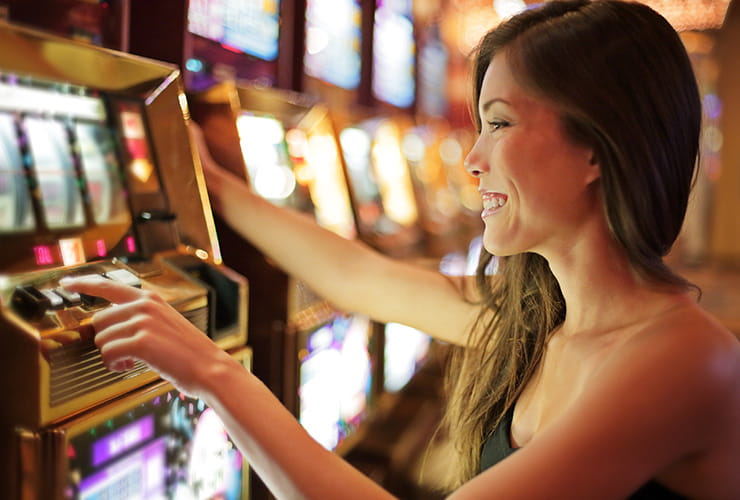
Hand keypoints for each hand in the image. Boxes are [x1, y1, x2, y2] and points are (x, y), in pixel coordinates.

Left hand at [59, 275, 232, 396]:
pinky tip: (129, 367)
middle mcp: (145, 305)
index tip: (67, 284)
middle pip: (99, 320)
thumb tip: (109, 324)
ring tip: (131, 361)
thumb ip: (141, 317)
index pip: (108, 286)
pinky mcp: (141, 341)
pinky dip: (114, 365)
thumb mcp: (166, 323)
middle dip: (107, 340)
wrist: (210, 368)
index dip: (83, 284)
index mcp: (150, 299)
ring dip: (111, 355)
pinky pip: (108, 353)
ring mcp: (143, 322)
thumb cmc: (190, 352)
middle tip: (124, 352)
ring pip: (101, 339)